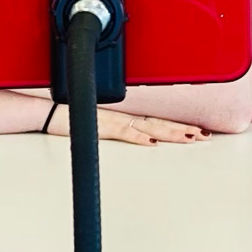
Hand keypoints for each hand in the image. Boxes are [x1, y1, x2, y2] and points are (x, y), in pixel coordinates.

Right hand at [53, 107, 206, 145]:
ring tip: (191, 138)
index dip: (176, 126)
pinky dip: (138, 138)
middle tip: (204, 135)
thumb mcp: (98, 124)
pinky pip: (123, 133)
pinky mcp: (101, 128)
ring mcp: (113, 122)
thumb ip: (115, 128)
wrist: (48, 109)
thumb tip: (136, 138)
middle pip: (158, 124)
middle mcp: (122, 117)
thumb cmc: (70, 116)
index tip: (194, 130)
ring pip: (148, 128)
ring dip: (171, 133)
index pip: (155, 121)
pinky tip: (152, 142)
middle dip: (183, 129)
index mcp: (123, 116)